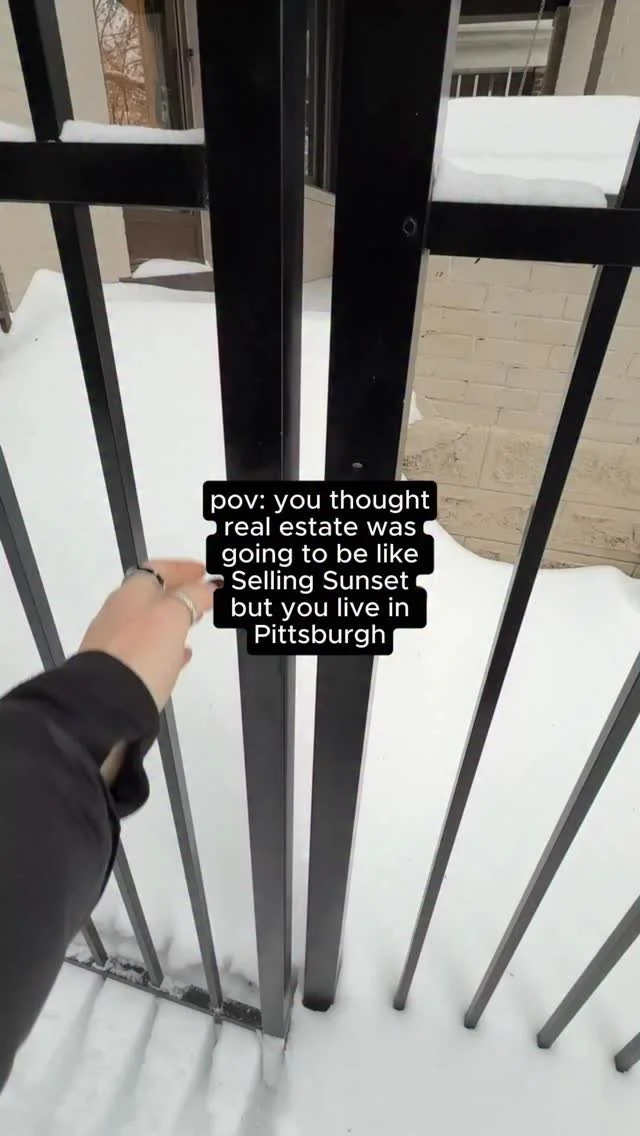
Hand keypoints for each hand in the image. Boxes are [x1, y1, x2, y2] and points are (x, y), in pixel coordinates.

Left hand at [79, 558, 217, 711]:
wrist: (106, 704)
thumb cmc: (141, 652)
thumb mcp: (173, 617)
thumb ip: (192, 597)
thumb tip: (208, 587)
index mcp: (131, 593)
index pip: (158, 569)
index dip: (182, 568)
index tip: (203, 572)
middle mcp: (118, 613)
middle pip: (151, 595)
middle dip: (178, 593)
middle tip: (202, 596)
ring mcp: (114, 642)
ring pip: (148, 622)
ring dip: (172, 619)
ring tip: (194, 623)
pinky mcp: (116, 669)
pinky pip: (145, 650)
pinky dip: (164, 646)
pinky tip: (178, 655)